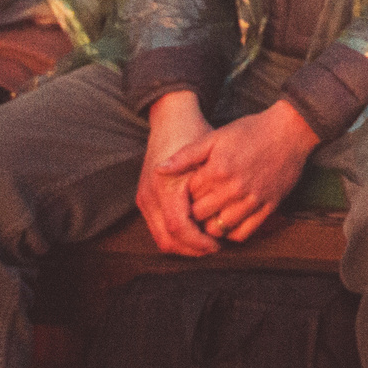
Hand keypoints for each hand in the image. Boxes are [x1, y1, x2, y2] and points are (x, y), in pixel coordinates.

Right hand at [138, 93, 222, 255]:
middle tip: (214, 248)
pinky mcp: (144, 199)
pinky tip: (196, 232)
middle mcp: (150, 196)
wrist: (170, 118)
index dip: (198, 242)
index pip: (178, 228)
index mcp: (165, 186)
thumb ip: (212, 184)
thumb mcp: (206, 156)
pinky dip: (176, 235)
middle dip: (191, 249)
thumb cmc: (193, 135)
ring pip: (161, 237)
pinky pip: (157, 228)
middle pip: (166, 240)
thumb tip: (223, 215)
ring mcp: (144, 199)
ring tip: (207, 243)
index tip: (217, 245)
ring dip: (183, 245)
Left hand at [158, 100, 319, 244]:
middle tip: (195, 208)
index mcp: (217, 170)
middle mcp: (233, 188)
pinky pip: (244, 233)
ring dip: (210, 226)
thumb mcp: (216, 136)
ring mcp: (252, 200)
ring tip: (210, 216)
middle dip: (194, 213)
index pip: (188, 196)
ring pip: (219, 229)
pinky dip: (231, 233)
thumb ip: (187, 154)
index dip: (185, 195)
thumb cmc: (251, 131)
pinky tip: (228, 222)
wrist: (291, 130)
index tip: (187, 192)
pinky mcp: (268, 207)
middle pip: (200, 215)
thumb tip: (159, 169)